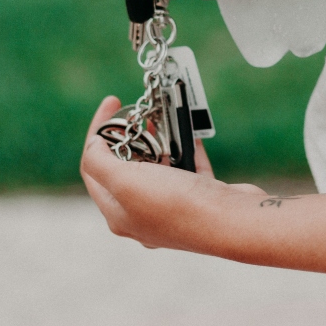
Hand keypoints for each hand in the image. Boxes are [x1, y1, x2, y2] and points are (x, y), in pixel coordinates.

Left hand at [80, 96, 269, 250]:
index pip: (94, 169)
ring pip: (159, 166)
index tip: (112, 104)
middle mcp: (143, 214)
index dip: (97, 134)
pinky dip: (186, 147)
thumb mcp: (124, 181)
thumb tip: (93, 145)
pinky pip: (188, 167)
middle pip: (126, 168)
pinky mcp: (201, 199)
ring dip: (160, 139)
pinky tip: (187, 130)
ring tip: (162, 116)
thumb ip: (99, 162)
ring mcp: (173, 207)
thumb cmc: (176, 205)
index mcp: (119, 214)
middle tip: (137, 112)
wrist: (232, 221)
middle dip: (130, 136)